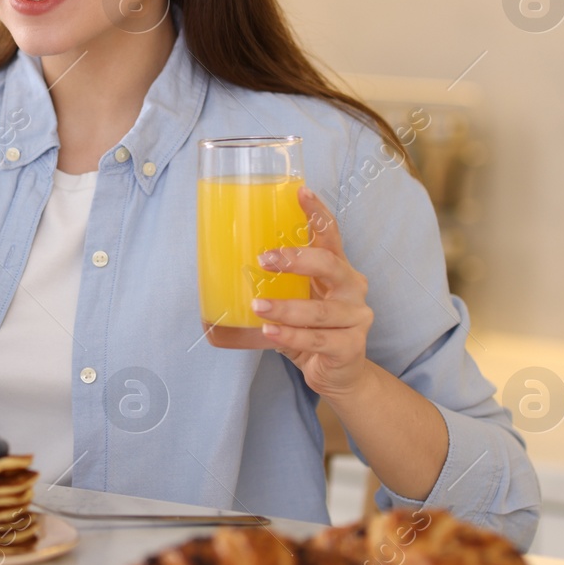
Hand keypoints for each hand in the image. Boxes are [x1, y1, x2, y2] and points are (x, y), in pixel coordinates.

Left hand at [250, 185, 375, 398]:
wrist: (336, 373)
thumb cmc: (309, 330)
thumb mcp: (287, 304)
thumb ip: (262, 294)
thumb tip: (208, 295)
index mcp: (337, 269)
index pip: (330, 234)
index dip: (317, 212)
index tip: (300, 191)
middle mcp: (352, 288)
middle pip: (331, 265)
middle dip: (297, 259)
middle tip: (264, 259)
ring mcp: (356, 317)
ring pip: (321, 310)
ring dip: (287, 307)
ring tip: (258, 306)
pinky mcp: (351, 346)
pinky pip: (319, 339)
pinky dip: (291, 335)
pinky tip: (269, 332)